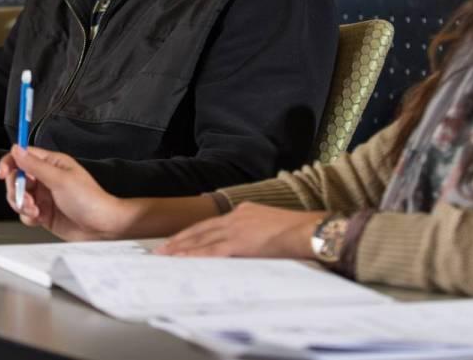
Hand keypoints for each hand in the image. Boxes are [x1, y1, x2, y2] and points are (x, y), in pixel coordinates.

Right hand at [0, 145, 133, 240]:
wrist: (101, 227)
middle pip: (16, 178)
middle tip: (26, 198)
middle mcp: (46, 179)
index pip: (23, 156)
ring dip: (22, 204)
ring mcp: (44, 197)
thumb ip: (35, 166)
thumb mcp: (60, 179)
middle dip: (16, 189)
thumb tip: (16, 150)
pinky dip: (28, 216)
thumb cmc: (90, 200)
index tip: (3, 173)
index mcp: (51, 164)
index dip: (10, 163)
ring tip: (35, 210)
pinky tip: (39, 218)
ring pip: (18, 197)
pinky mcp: (43, 214)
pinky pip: (25, 213)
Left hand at [157, 202, 321, 257]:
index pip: (212, 224)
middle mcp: (237, 217)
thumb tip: (250, 247)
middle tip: (162, 249)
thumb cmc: (300, 233)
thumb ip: (257, 235)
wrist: (310, 231)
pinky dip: (194, 255)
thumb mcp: (273, 228)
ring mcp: (237, 228)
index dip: (194, 233)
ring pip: (201, 239)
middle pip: (201, 229)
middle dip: (180, 240)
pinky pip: (211, 251)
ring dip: (181, 248)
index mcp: (245, 212)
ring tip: (164, 256)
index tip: (180, 240)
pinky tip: (181, 260)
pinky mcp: (240, 242)